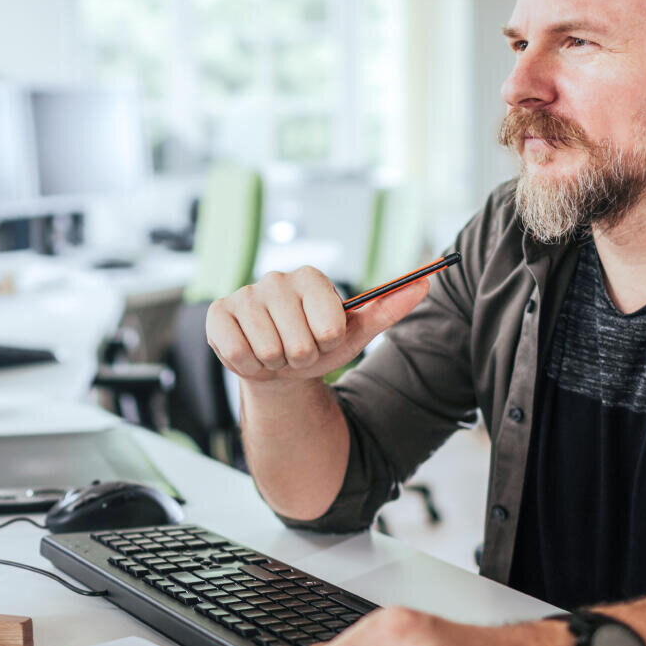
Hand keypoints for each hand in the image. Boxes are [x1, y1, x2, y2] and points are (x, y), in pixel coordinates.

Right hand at [206, 267, 429, 383]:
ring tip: (275, 353)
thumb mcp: (355, 332)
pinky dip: (248, 365)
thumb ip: (391, 307)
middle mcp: (276, 279)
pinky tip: (252, 353)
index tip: (323, 338)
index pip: (329, 324)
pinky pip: (237, 352)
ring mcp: (244, 294)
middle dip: (301, 358)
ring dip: (275, 363)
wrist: (277, 367)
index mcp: (311, 278)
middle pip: (298, 343)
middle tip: (296, 351)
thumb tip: (427, 282)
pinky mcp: (218, 314)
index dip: (328, 342)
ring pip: (269, 350)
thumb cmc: (318, 345)